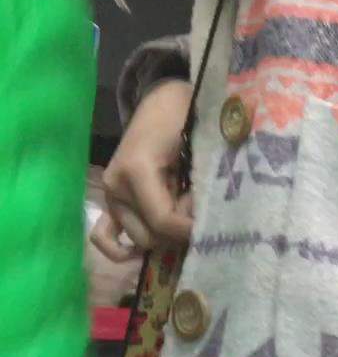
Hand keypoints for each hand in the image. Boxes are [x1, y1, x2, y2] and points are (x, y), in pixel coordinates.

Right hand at [90, 80, 195, 262]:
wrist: (165, 102)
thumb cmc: (186, 120)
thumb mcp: (199, 149)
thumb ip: (200, 186)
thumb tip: (203, 222)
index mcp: (136, 170)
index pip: (165, 221)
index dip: (192, 228)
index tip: (214, 219)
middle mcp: (116, 186)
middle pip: (153, 236)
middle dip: (180, 230)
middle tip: (197, 207)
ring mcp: (111, 196)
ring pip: (140, 239)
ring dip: (165, 234)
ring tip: (180, 210)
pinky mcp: (111, 201)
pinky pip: (103, 236)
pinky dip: (119, 248)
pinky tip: (138, 253)